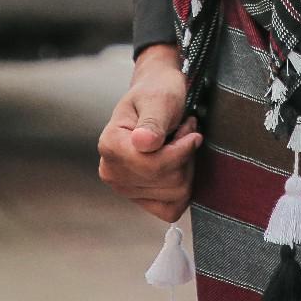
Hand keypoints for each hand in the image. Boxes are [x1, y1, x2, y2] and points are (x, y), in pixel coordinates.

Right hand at [97, 44, 202, 223]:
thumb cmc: (157, 91)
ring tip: (179, 142)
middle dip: (186, 155)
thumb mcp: (159, 99)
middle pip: (170, 182)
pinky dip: (183, 186)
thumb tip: (143, 144)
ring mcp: (124, 188)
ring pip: (176, 194)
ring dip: (187, 166)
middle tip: (184, 130)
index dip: (182, 148)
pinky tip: (179, 164)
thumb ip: (152, 122)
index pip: (155, 165)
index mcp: (110, 146)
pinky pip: (171, 209)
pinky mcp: (139, 198)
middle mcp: (111, 172)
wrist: (155, 92)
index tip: (189, 126)